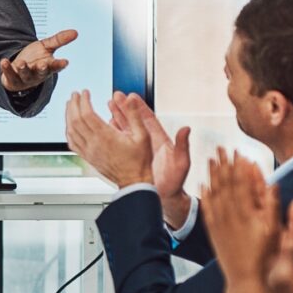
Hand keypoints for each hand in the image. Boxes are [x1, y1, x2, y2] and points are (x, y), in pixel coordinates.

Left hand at [0, 28, 77, 91]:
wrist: (19, 69)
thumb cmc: (36, 57)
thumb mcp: (47, 47)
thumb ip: (59, 40)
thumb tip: (76, 32)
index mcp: (48, 66)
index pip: (56, 66)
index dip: (60, 64)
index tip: (65, 62)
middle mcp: (38, 73)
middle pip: (41, 72)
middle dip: (42, 68)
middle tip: (42, 64)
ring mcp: (25, 77)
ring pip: (25, 74)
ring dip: (23, 69)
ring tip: (21, 62)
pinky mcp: (13, 78)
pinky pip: (9, 74)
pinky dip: (6, 68)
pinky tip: (3, 61)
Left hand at [63, 89, 152, 187]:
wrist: (134, 181)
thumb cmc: (139, 161)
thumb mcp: (142, 135)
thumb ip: (134, 115)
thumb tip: (129, 98)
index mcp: (106, 137)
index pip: (87, 114)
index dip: (83, 101)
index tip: (85, 92)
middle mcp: (94, 144)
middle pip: (76, 120)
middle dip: (73, 104)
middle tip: (75, 94)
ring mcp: (89, 152)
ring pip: (71, 131)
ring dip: (68, 116)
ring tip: (70, 105)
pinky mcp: (88, 157)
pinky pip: (72, 143)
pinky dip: (68, 131)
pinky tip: (70, 126)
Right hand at [114, 93, 191, 225]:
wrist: (165, 197)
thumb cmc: (175, 182)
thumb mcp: (181, 163)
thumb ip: (183, 146)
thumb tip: (186, 129)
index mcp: (160, 140)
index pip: (148, 119)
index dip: (139, 107)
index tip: (131, 96)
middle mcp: (148, 142)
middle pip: (134, 120)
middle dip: (125, 107)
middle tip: (115, 96)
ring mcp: (138, 148)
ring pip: (125, 129)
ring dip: (117, 117)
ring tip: (108, 106)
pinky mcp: (131, 156)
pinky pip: (120, 142)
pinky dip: (113, 133)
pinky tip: (105, 127)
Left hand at [198, 150, 279, 286]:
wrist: (247, 279)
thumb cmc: (266, 256)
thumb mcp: (276, 231)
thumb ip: (272, 206)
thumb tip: (272, 183)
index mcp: (247, 212)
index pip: (241, 182)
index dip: (239, 166)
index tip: (238, 151)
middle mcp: (231, 214)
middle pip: (225, 183)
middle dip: (223, 164)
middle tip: (220, 147)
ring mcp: (220, 222)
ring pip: (214, 192)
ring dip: (212, 174)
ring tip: (211, 159)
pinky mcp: (213, 231)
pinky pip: (206, 208)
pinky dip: (204, 195)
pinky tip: (203, 185)